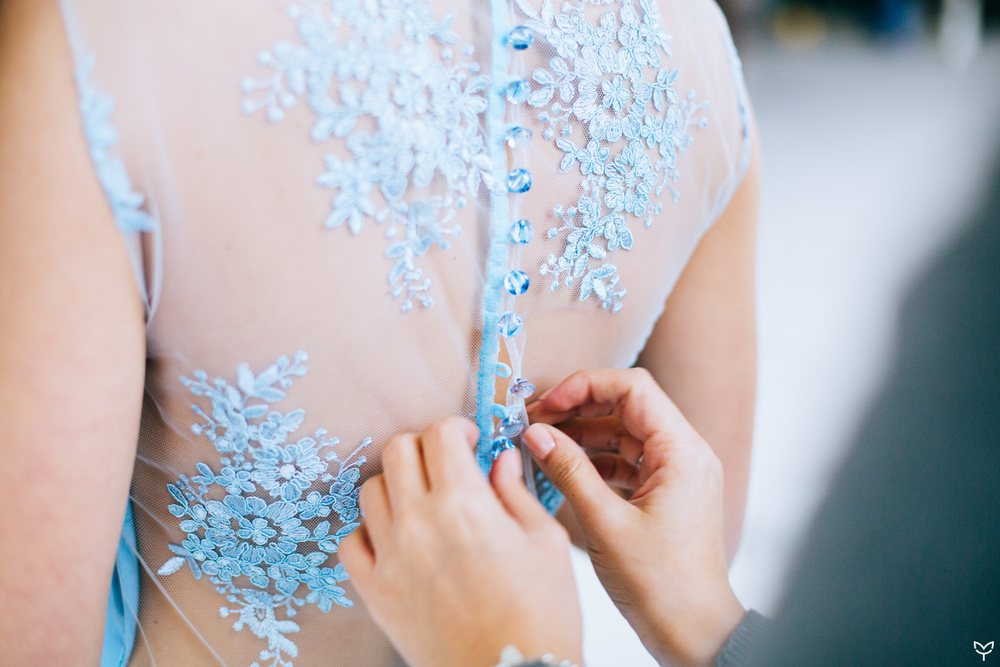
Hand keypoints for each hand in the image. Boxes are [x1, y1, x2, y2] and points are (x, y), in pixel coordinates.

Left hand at [339, 417, 582, 666]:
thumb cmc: (541, 615)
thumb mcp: (546, 543)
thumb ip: (516, 491)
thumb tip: (500, 458)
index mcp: (464, 504)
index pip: (440, 434)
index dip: (457, 427)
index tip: (469, 439)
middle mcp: (418, 523)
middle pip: (397, 451)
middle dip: (424, 446)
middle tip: (445, 463)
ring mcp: (390, 558)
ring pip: (370, 491)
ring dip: (396, 484)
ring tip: (422, 501)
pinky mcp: (375, 592)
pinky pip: (351, 542)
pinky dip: (369, 531)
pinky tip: (396, 539)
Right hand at [525, 369, 745, 666]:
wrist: (695, 634)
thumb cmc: (661, 585)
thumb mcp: (605, 524)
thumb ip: (569, 471)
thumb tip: (535, 432)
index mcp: (682, 451)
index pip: (633, 388)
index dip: (585, 386)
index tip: (546, 404)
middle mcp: (685, 454)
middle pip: (627, 406)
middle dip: (578, 407)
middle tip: (533, 421)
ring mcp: (676, 473)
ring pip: (623, 433)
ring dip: (583, 434)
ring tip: (540, 444)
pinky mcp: (665, 493)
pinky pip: (626, 460)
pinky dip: (594, 460)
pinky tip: (561, 468)